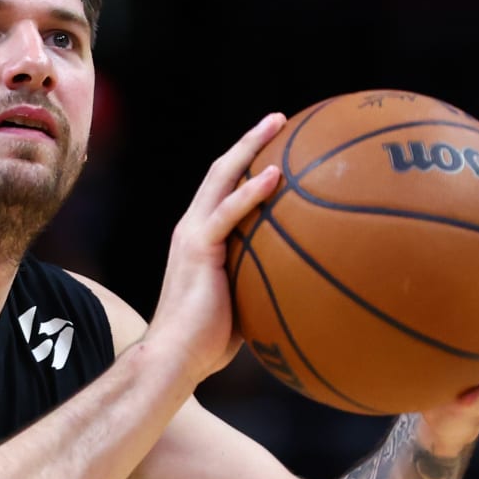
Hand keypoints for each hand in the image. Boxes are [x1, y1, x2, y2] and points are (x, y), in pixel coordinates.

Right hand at [146, 112, 286, 383]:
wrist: (175, 358)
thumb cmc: (207, 344)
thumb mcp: (242, 305)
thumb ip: (262, 284)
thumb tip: (304, 286)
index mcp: (199, 238)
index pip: (222, 190)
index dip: (245, 164)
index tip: (274, 147)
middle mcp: (192, 228)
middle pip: (221, 171)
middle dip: (250, 141)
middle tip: (280, 120)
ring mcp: (192, 234)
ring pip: (221, 177)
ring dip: (250, 147)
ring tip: (279, 124)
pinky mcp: (198, 249)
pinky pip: (228, 212)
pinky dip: (251, 191)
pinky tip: (276, 174)